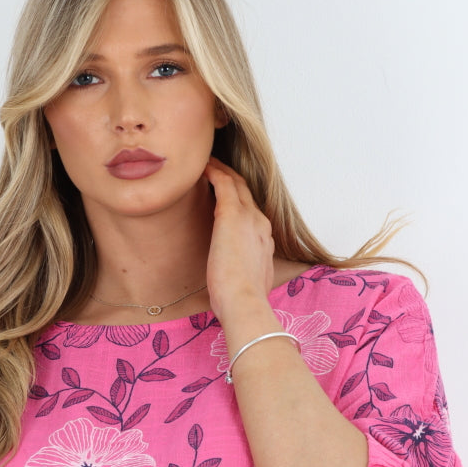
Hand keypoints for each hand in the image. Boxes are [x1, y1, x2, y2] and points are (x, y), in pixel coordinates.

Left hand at [201, 156, 275, 323]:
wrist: (245, 303)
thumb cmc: (242, 301)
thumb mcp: (247, 282)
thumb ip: (244, 272)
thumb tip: (234, 278)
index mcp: (264, 239)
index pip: (251, 211)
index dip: (239, 200)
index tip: (224, 195)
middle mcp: (260, 223)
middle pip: (246, 192)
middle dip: (231, 178)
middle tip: (215, 169)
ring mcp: (248, 217)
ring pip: (236, 183)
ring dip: (222, 171)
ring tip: (207, 163)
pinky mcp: (231, 215)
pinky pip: (223, 183)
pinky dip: (214, 172)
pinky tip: (202, 168)